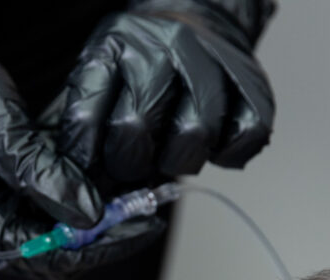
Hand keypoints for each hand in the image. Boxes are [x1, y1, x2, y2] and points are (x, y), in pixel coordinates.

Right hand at [0, 0, 162, 279]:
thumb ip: (37, 171)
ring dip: (100, 214)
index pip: (47, 258)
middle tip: (148, 206)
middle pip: (57, 252)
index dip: (100, 246)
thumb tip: (87, 215)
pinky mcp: (8, 187)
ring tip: (140, 192)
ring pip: (60, 230)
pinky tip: (111, 174)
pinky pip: (53, 201)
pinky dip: (83, 191)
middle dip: (105, 233)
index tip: (143, 223)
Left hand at [57, 0, 275, 184]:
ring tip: (171, 150)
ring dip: (178, 161)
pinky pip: (242, 138)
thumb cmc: (141, 74)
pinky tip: (212, 144)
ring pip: (193, 137)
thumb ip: (84, 140)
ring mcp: (208, 60)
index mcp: (111, 47)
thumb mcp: (98, 89)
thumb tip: (78, 204)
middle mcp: (160, 45)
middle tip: (133, 164)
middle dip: (129, 164)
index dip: (82, 165)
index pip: (83, 119)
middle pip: (135, 129)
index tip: (84, 188)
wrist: (198, 25)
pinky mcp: (251, 83)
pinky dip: (226, 155)